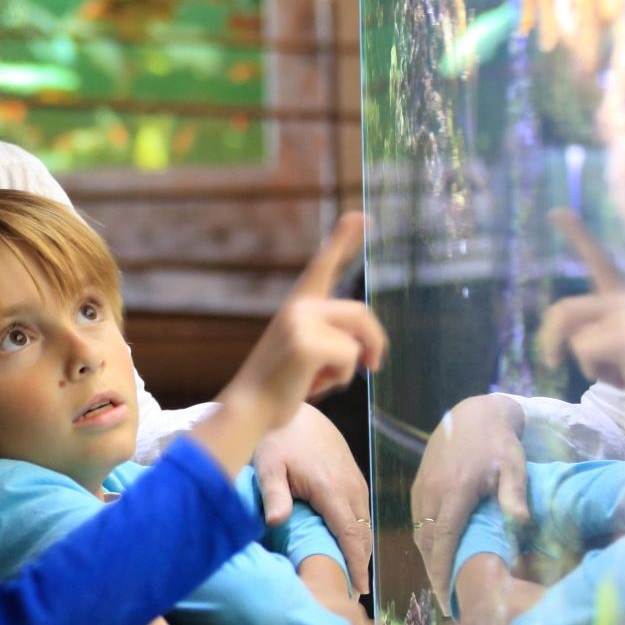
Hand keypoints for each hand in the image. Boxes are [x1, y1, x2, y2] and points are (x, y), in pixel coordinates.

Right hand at [227, 215, 386, 427]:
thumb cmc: (280, 387)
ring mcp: (300, 321)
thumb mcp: (306, 352)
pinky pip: (350, 357)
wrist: (249, 409)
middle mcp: (298, 306)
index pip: (323, 264)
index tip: (362, 215)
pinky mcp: (306, 343)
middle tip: (374, 366)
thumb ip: (330, 336)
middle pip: (361, 311)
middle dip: (374, 341)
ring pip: (358, 336)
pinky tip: (311, 385)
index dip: (344, 239)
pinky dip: (339, 379)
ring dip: (354, 364)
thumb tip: (367, 347)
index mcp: (298, 305)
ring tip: (324, 381)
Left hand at [255, 405, 373, 593]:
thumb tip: (276, 522)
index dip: (357, 564)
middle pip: (363, 534)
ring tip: (352, 578)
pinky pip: (362, 511)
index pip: (351, 535)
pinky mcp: (353, 477)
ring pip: (365, 523)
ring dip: (361, 549)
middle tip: (353, 595)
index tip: (359, 590)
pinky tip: (350, 547)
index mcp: (332, 489)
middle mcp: (351, 487)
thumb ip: (274, 494)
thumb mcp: (269, 464)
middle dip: (361, 564)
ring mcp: (355, 481)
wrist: (297, 411)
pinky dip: (359, 532)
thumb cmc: (278, 438)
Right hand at [410, 393, 529, 607]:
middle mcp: (432, 491)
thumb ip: (515, 494)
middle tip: (447, 599)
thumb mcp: (514, 465)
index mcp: (455, 490)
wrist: (473, 413)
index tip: (445, 596)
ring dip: (428, 556)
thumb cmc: (499, 442)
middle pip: (426, 540)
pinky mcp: (420, 483)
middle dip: (433, 571)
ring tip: (442, 580)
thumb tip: (520, 523)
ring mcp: (422, 486)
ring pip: (418, 530)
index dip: (441, 570)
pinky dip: (424, 539)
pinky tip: (436, 550)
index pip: (442, 539)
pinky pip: (417, 517)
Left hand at [539, 209, 624, 389]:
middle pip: (565, 309)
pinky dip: (595, 370)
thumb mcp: (621, 353)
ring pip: (573, 332)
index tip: (557, 212)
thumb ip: (593, 333)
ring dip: (583, 362)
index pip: (601, 262)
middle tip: (550, 362)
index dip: (578, 235)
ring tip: (617, 375)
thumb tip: (558, 339)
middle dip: (549, 338)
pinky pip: (583, 348)